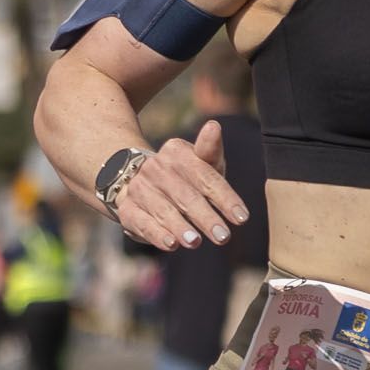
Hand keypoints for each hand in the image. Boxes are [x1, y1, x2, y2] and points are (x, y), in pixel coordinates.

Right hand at [109, 123, 248, 252]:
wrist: (138, 181)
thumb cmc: (184, 177)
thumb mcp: (201, 163)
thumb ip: (211, 149)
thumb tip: (214, 126)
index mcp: (177, 152)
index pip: (205, 176)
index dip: (225, 198)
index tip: (242, 218)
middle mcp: (156, 168)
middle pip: (186, 196)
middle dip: (206, 218)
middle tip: (223, 237)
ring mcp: (139, 188)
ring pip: (164, 210)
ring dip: (180, 227)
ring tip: (196, 242)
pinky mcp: (128, 208)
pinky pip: (143, 222)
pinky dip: (157, 234)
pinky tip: (171, 244)